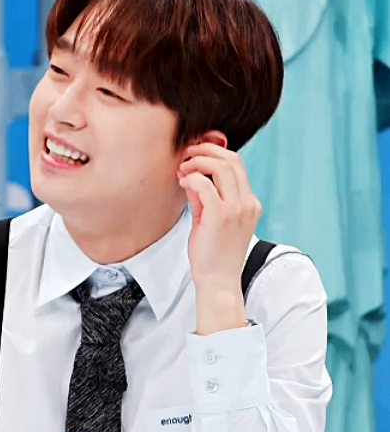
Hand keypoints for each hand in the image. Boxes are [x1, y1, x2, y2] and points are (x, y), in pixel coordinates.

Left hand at [178, 143, 260, 334]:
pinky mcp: (220, 216)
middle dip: (206, 150)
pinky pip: (204, 184)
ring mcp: (236, 209)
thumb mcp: (211, 220)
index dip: (215, 152)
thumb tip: (192, 177)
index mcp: (249, 203)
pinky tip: (182, 183)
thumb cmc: (214, 254)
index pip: (237, 164)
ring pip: (221, 166)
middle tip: (186, 154)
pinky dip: (191, 178)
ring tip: (183, 168)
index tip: (195, 155)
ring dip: (197, 161)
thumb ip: (205, 198)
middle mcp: (247, 203)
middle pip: (231, 159)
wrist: (218, 281)